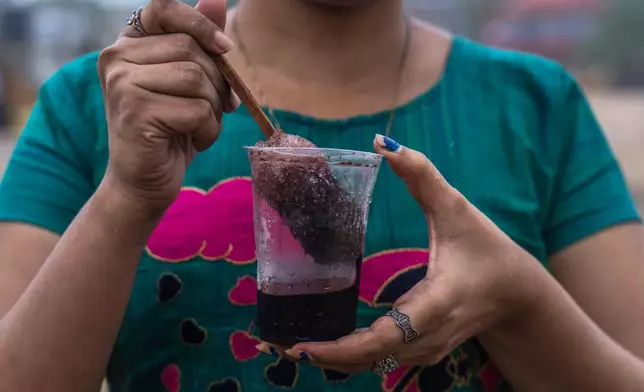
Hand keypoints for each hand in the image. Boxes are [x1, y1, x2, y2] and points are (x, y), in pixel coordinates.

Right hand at [98, 0, 238, 215]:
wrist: (144, 181)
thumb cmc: (170, 130)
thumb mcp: (189, 84)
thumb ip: (200, 42)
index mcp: (128, 44)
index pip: (164, 8)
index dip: (200, 22)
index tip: (224, 49)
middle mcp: (116, 57)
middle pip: (191, 49)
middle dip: (217, 82)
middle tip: (215, 108)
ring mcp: (121, 83)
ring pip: (196, 78)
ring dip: (213, 109)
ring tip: (199, 126)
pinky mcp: (135, 110)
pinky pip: (196, 109)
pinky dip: (208, 129)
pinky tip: (194, 140)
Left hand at [283, 135, 542, 372]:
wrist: (516, 293)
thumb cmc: (487, 250)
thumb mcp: (456, 208)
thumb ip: (422, 174)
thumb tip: (383, 141)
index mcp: (435, 302)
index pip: (385, 336)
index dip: (342, 347)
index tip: (302, 346)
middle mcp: (428, 336)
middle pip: (369, 359)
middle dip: (323, 357)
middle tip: (276, 343)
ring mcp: (425, 351)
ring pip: (372, 366)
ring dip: (331, 360)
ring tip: (287, 345)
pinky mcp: (421, 352)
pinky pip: (380, 361)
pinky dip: (349, 358)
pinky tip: (322, 346)